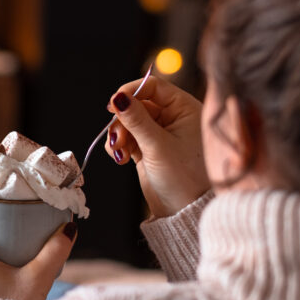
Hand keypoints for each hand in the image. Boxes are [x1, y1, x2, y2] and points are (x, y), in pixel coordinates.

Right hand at [105, 75, 209, 217]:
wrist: (185, 212)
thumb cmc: (184, 178)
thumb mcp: (157, 145)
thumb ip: (136, 119)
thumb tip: (118, 98)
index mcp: (185, 109)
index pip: (154, 87)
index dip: (132, 92)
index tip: (114, 103)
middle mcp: (174, 118)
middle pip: (137, 105)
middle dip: (123, 121)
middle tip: (117, 138)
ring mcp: (160, 134)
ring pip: (129, 122)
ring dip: (119, 135)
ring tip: (120, 154)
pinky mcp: (148, 149)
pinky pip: (127, 137)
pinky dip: (120, 146)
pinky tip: (121, 159)